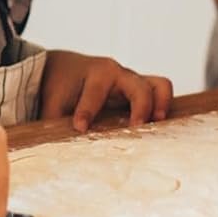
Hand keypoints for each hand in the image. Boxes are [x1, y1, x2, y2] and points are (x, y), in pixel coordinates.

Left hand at [38, 51, 172, 131]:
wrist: (65, 68)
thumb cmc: (60, 85)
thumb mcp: (53, 104)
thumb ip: (56, 122)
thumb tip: (54, 149)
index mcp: (95, 74)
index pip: (95, 93)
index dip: (87, 111)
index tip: (80, 127)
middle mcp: (118, 75)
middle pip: (139, 86)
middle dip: (141, 107)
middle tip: (136, 128)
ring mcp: (132, 82)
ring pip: (159, 86)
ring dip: (161, 106)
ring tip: (157, 127)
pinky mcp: (141, 92)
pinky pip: (160, 95)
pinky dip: (163, 110)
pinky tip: (159, 132)